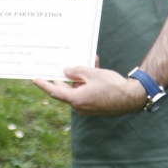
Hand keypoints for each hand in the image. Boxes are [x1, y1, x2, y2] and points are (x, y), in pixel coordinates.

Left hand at [33, 61, 148, 115]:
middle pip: (66, 90)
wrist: (132, 97)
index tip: (35, 79)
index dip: (44, 85)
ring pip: (78, 88)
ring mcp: (88, 107)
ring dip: (80, 76)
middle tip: (59, 65)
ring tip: (84, 61)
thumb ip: (77, 71)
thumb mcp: (92, 74)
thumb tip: (66, 71)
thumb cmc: (112, 86)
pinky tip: (94, 65)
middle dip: (64, 77)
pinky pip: (87, 91)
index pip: (55, 92)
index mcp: (76, 100)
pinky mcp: (96, 105)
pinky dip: (88, 81)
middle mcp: (80, 106)